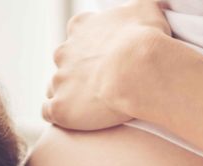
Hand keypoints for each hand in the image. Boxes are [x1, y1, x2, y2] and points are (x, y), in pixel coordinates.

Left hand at [43, 1, 169, 129]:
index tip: (105, 57)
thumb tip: (153, 1)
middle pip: (64, 61)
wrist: (136, 70)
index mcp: (82, 27)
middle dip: (78, 71)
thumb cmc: (144, 39)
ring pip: (55, 86)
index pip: (77, 33)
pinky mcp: (60, 107)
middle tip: (101, 83)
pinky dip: (58, 114)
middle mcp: (65, 51)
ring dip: (69, 94)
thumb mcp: (146, 9)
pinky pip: (48, 111)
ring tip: (90, 105)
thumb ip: (143, 3)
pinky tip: (73, 118)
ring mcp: (60, 80)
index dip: (89, 46)